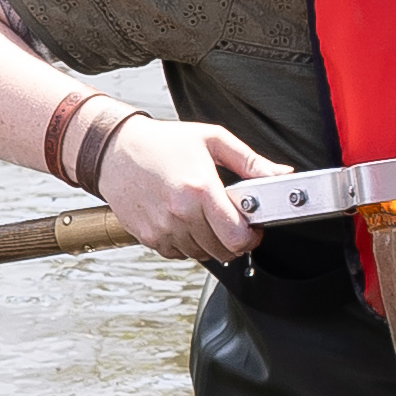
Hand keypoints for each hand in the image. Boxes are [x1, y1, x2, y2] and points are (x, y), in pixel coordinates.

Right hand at [94, 115, 268, 266]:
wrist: (115, 149)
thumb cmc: (162, 143)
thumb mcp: (212, 140)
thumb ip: (250, 161)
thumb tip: (280, 174)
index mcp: (200, 190)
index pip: (237, 237)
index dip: (251, 237)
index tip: (252, 228)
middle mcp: (180, 214)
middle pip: (222, 251)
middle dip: (233, 240)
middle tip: (230, 221)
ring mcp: (162, 229)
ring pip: (202, 255)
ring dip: (209, 242)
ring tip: (203, 215)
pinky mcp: (148, 237)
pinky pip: (179, 254)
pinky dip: (187, 244)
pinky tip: (183, 220)